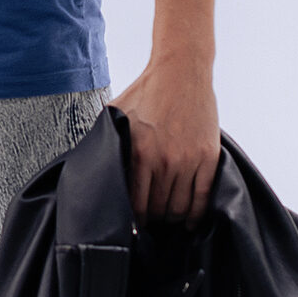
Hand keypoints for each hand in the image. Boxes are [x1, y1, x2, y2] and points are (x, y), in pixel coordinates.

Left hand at [110, 55, 220, 223]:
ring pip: (179, 207)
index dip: (133, 221)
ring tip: (165, 219)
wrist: (182, 71)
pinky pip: (202, 197)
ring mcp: (189, 160)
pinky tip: (188, 221)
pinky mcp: (208, 157)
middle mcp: (165, 161)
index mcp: (140, 153)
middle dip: (151, 221)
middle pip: (158, 209)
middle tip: (148, 223)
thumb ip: (106, 141)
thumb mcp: (116, 115)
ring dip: (171, 218)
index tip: (131, 226)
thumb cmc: (146, 92)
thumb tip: (89, 165)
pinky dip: (195, 215)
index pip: (136, 204)